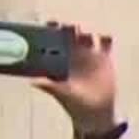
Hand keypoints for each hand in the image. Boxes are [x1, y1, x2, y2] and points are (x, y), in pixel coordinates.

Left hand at [31, 19, 117, 134]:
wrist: (95, 113)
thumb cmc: (74, 104)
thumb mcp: (62, 94)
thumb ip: (50, 86)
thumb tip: (33, 82)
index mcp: (59, 59)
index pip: (53, 39)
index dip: (51, 29)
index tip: (51, 25)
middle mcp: (73, 54)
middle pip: (70, 33)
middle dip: (69, 27)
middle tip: (69, 28)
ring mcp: (89, 55)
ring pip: (87, 36)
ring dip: (86, 33)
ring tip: (85, 37)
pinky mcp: (104, 59)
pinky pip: (105, 43)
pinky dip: (105, 38)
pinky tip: (104, 39)